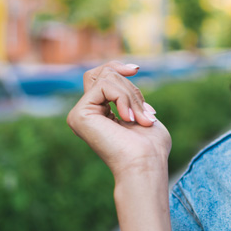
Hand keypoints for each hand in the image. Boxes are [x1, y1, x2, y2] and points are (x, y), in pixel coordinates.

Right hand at [67, 61, 171, 180]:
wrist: (146, 163)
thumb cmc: (151, 146)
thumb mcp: (142, 111)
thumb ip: (131, 95)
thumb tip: (130, 70)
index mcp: (99, 112)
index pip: (100, 76)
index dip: (116, 67)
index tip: (136, 70)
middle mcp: (85, 112)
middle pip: (105, 73)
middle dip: (131, 88)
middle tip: (146, 113)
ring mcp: (79, 113)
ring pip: (106, 77)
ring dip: (132, 96)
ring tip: (141, 119)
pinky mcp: (78, 115)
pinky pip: (103, 85)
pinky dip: (123, 98)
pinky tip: (128, 119)